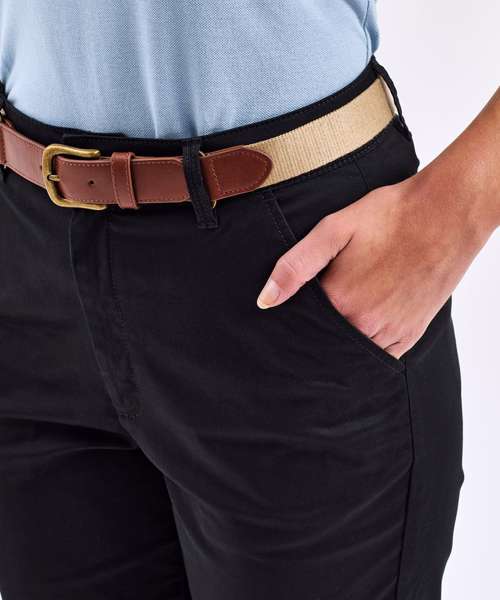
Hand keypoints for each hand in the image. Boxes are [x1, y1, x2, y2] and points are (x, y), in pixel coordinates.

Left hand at [257, 173, 489, 358]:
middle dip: (316, 336)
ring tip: (339, 320)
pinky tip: (361, 330)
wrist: (447, 212)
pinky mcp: (412, 333)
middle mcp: (365, 325)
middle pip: (327, 344)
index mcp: (341, 302)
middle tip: (316, 317)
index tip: (287, 319)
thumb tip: (265, 301)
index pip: (304, 328)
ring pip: (353, 353)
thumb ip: (296, 266)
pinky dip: (368, 348)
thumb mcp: (333, 229)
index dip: (293, 322)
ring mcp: (392, 332)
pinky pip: (381, 356)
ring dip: (342, 343)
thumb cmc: (390, 215)